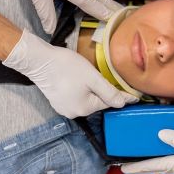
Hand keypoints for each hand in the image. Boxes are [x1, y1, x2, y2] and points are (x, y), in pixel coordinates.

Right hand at [3, 29, 137, 117]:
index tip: (135, 96)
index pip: (109, 102)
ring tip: (91, 77)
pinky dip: (80, 90)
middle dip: (103, 91)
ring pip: (86, 99)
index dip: (121, 96)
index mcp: (84, 109)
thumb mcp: (92, 77)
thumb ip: (109, 91)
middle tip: (107, 77)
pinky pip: (75, 97)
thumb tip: (123, 104)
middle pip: (97, 101)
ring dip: (91, 90)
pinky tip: (78, 80)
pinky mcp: (57, 101)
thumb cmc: (66, 67)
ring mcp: (64, 108)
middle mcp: (74, 113)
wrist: (39, 61)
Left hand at [121, 129, 173, 173]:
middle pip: (158, 164)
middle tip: (130, 158)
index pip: (153, 165)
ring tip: (145, 150)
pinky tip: (173, 145)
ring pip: (169, 161)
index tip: (122, 167)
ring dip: (156, 157)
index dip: (137, 166)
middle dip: (143, 163)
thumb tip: (160, 135)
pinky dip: (171, 152)